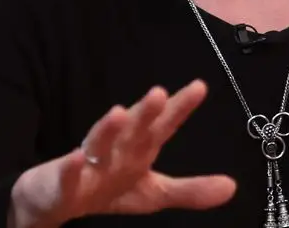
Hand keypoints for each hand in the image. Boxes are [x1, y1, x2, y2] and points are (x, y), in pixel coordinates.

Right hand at [8, 80, 235, 227]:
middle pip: (133, 127)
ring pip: (98, 143)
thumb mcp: (154, 193)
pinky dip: (70, 166)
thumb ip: (191, 190)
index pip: (163, 124)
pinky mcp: (62, 182)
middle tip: (159, 92)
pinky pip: (67, 175)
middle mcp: (116, 148)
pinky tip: (75, 157)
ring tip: (118, 112)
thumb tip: (232, 187)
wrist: (55, 201)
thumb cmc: (108, 188)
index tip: (200, 87)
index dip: (180, 107)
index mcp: (139, 148)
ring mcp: (88, 162)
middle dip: (145, 111)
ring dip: (107, 128)